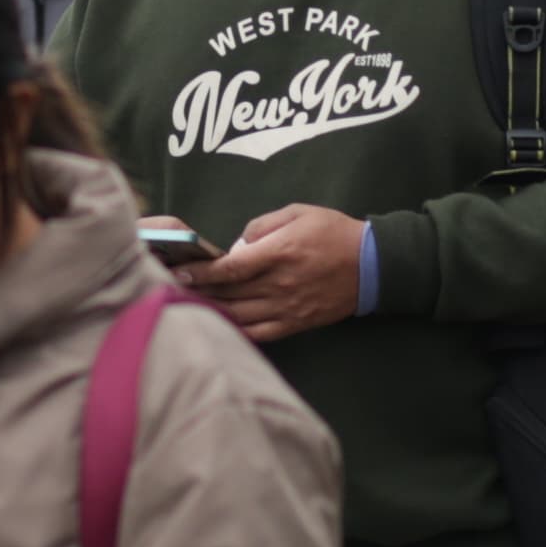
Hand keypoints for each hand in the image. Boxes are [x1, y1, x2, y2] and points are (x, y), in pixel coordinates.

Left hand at [178, 203, 366, 344]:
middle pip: (229, 292)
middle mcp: (279, 284)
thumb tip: (237, 245)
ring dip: (212, 311)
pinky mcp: (295, 323)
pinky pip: (259, 333)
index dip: (201, 272)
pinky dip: (236, 331)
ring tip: (190, 306)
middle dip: (199, 290)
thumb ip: (262, 225)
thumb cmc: (334, 232)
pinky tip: (220, 326)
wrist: (372, 264)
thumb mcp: (298, 212)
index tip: (179, 272)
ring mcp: (287, 307)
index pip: (230, 268)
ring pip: (239, 315)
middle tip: (173, 288)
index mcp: (279, 253)